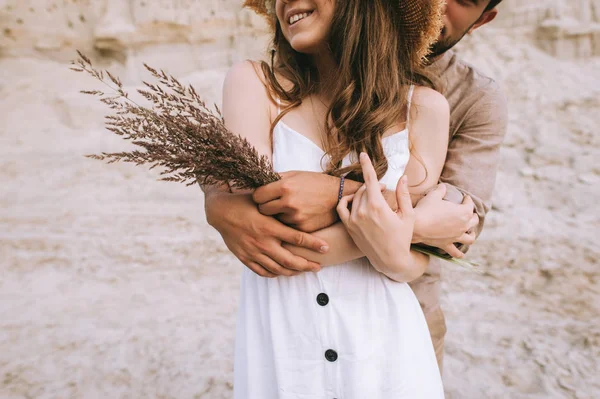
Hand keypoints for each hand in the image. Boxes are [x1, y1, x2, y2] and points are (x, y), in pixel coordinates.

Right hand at [205, 191, 328, 277]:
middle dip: (307, 265)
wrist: (220, 212)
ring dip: (294, 272)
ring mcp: (253, 252)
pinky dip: (275, 274)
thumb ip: (281, 208)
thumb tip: (302, 206)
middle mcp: (262, 242)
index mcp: (269, 226)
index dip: (313, 245)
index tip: (326, 248)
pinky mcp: (245, 258)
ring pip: (278, 269)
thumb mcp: (264, 202)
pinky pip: (263, 272)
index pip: (297, 238)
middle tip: (319, 266)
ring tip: (304, 270)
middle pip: (290, 260)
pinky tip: (283, 272)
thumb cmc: (244, 202)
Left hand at [252, 171, 340, 232]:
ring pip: (275, 220)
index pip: (257, 196)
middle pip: (263, 210)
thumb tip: (258, 183)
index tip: (264, 196)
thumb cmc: (315, 183)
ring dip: (279, 216)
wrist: (339, 195)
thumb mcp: (296, 174)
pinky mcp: (302, 228)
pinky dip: (290, 223)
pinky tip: (298, 215)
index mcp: (284, 186)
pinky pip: (287, 227)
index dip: (259, 196)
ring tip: (290, 208)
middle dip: (266, 207)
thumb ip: (276, 179)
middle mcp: (288, 202)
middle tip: (273, 204)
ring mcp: (296, 217)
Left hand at [337, 153, 414, 274]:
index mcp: (378, 207)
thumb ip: (403, 194)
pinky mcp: (349, 227)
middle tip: (383, 190)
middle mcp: (363, 212)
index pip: (370, 180)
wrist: (391, 260)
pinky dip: (346, 200)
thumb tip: (402, 177)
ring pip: (355, 197)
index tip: (362, 153)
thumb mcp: (408, 215)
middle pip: (365, 188)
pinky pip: (342, 207)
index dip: (367, 165)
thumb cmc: (403, 237)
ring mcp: (353, 220)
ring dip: (364, 193)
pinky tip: (355, 200)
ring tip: (374, 198)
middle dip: (374, 186)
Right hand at [412, 183, 478, 257]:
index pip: (469, 204)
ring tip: (470, 232)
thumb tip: (443, 187)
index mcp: (463, 212)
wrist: (416, 225)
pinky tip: (460, 253)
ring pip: (470, 238)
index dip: (467, 200)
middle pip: (473, 221)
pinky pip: (456, 252)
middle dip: (472, 215)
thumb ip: (440, 190)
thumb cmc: (425, 209)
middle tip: (468, 212)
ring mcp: (456, 237)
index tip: (464, 197)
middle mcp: (463, 226)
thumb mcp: (433, 196)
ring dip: (471, 234)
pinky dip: (459, 253)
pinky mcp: (447, 244)